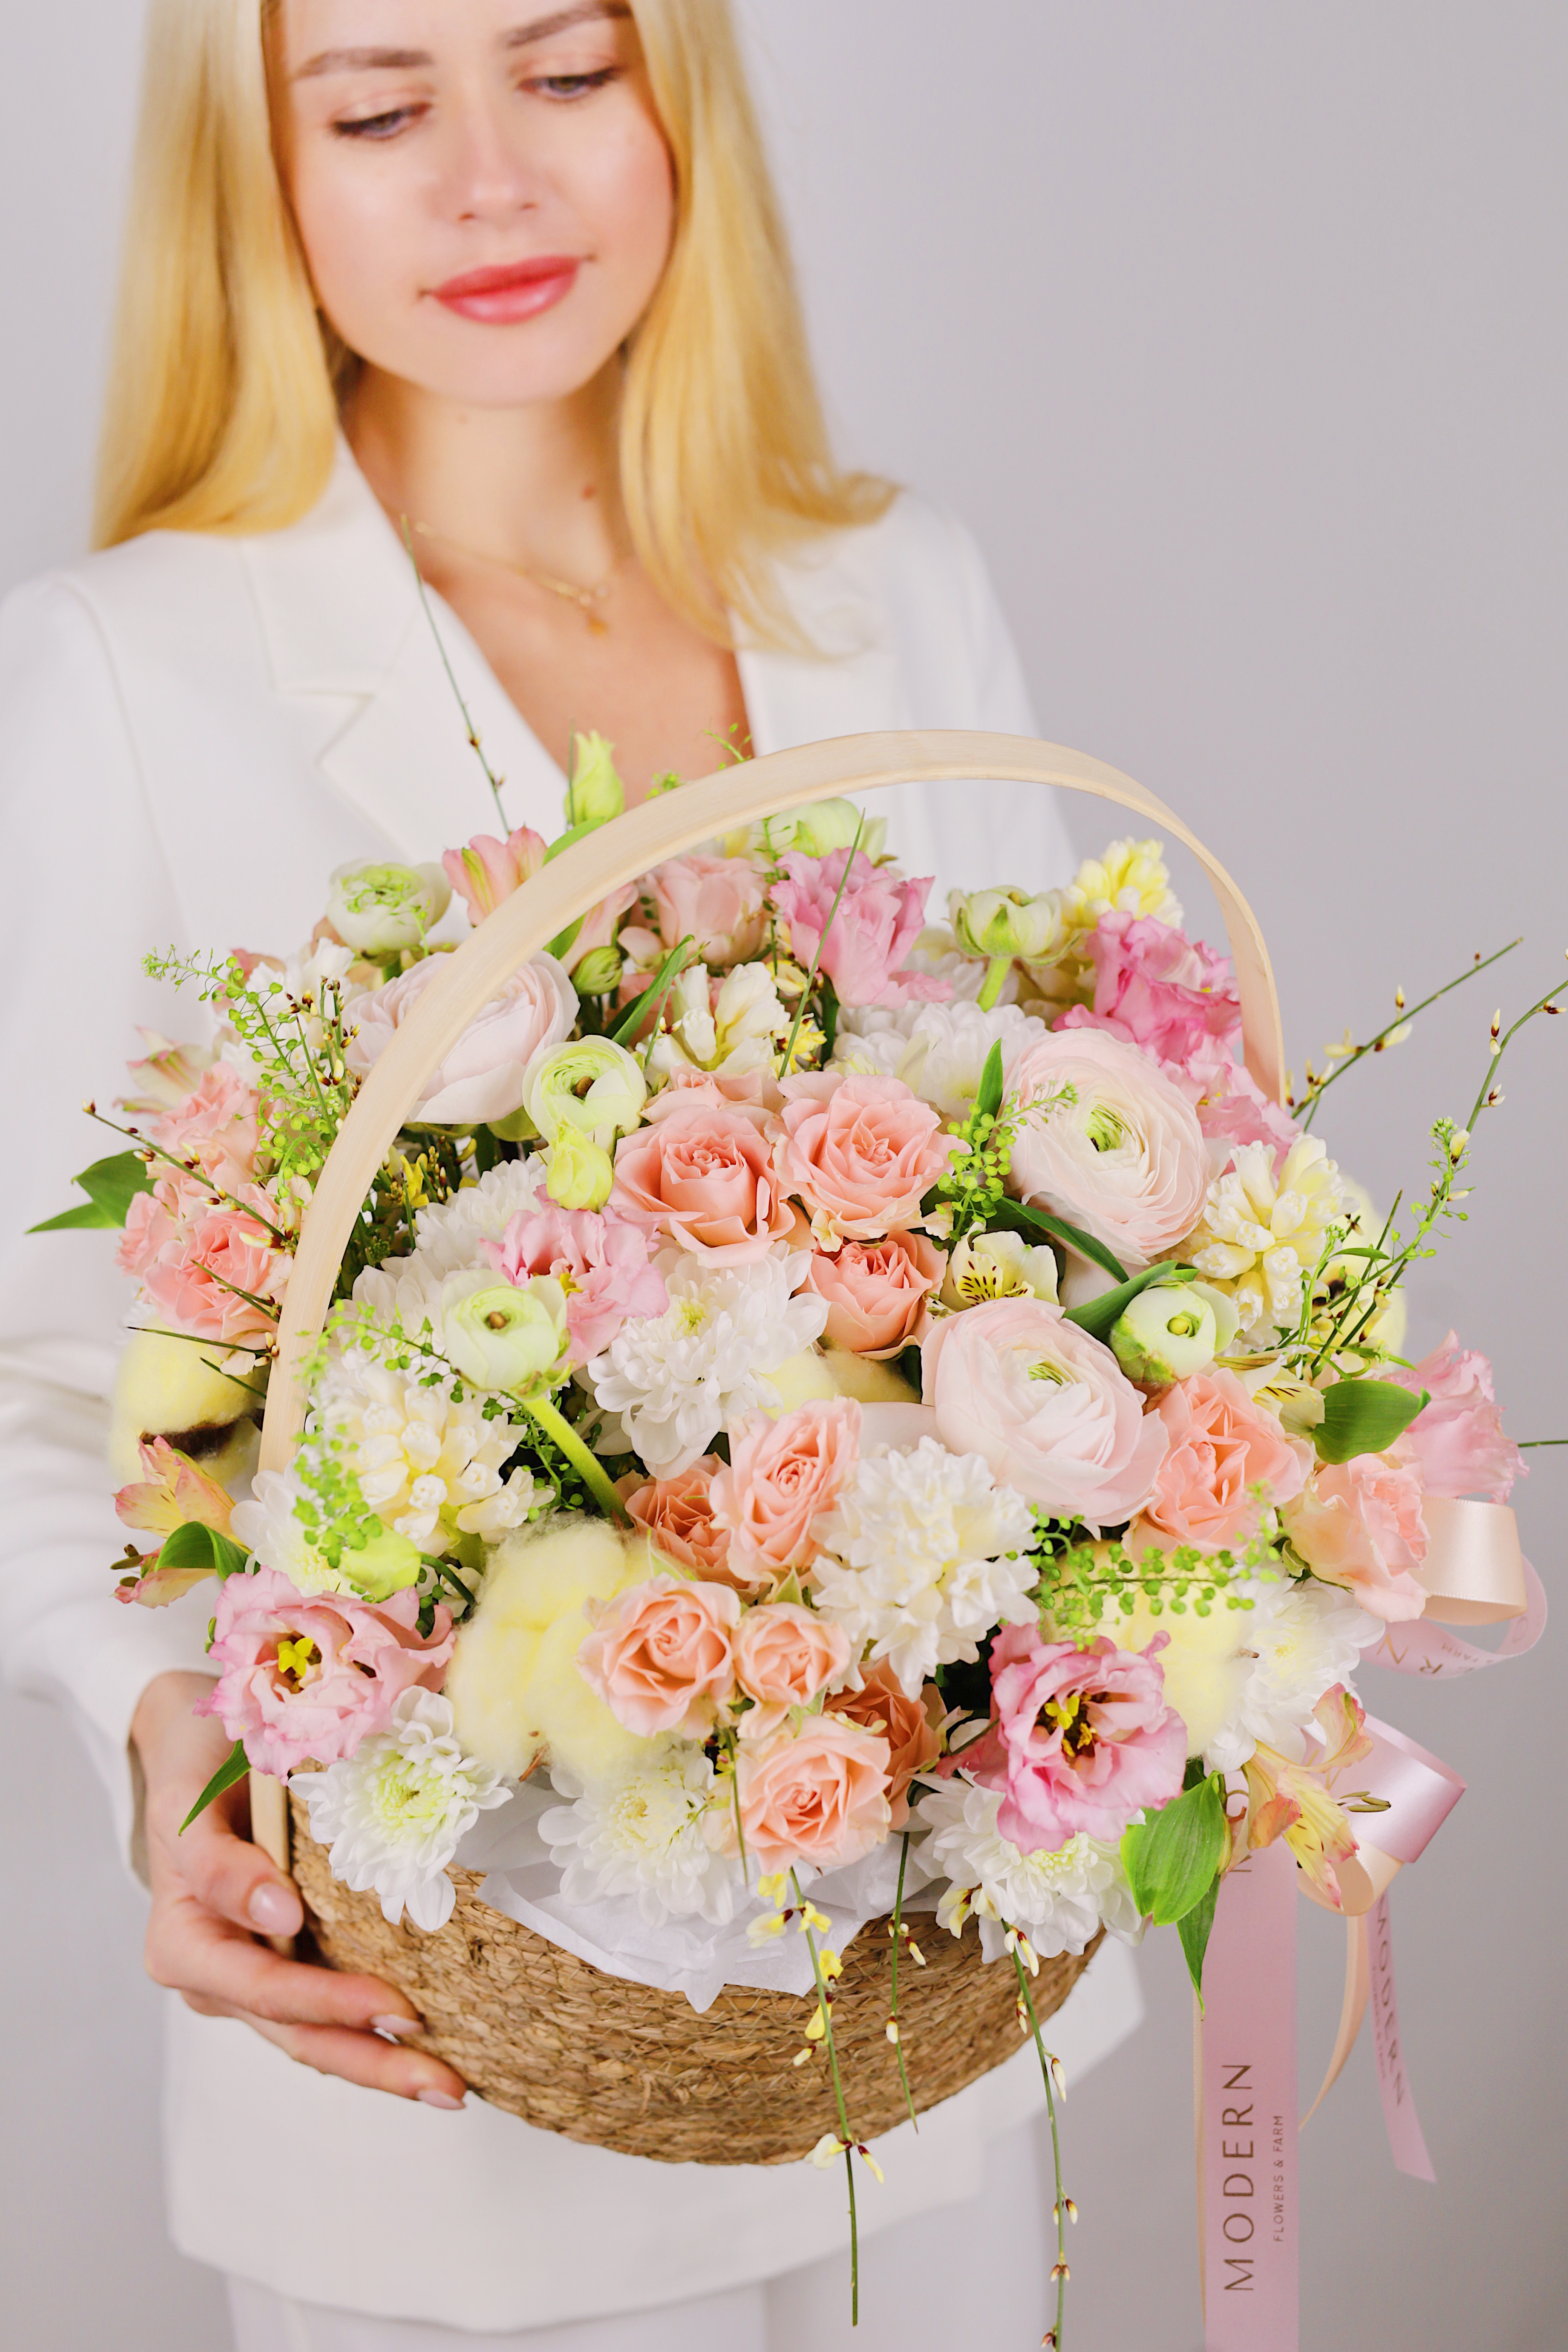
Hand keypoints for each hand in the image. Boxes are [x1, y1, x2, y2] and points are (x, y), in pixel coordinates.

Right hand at [131, 1671, 468, 2106]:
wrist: (200, 1745)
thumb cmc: (197, 1767)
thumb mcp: (192, 1805)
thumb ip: (219, 1864)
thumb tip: (278, 1918)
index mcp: (185, 1945)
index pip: (264, 1989)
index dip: (328, 2003)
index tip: (393, 2006)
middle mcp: (219, 1978)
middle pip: (300, 2035)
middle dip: (374, 2063)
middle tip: (447, 2084)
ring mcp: (257, 1977)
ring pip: (321, 2038)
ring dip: (385, 2064)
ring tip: (454, 2085)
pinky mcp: (291, 1963)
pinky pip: (333, 2012)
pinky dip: (379, 2034)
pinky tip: (436, 2046)